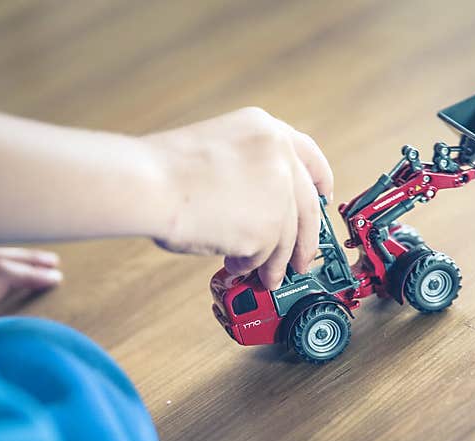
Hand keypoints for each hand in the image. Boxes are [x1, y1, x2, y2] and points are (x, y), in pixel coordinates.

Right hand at [145, 107, 333, 288]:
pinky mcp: (270, 228)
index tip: (325, 196)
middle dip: (307, 240)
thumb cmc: (165, 170)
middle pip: (308, 207)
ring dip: (276, 263)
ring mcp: (278, 194)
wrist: (149, 184)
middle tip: (303, 259)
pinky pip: (266, 256)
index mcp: (265, 129)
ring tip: (265, 276)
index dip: (320, 180)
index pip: (309, 155)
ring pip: (288, 238)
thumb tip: (263, 208)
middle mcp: (280, 157)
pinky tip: (236, 265)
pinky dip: (251, 266)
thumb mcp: (218, 149)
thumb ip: (249, 170)